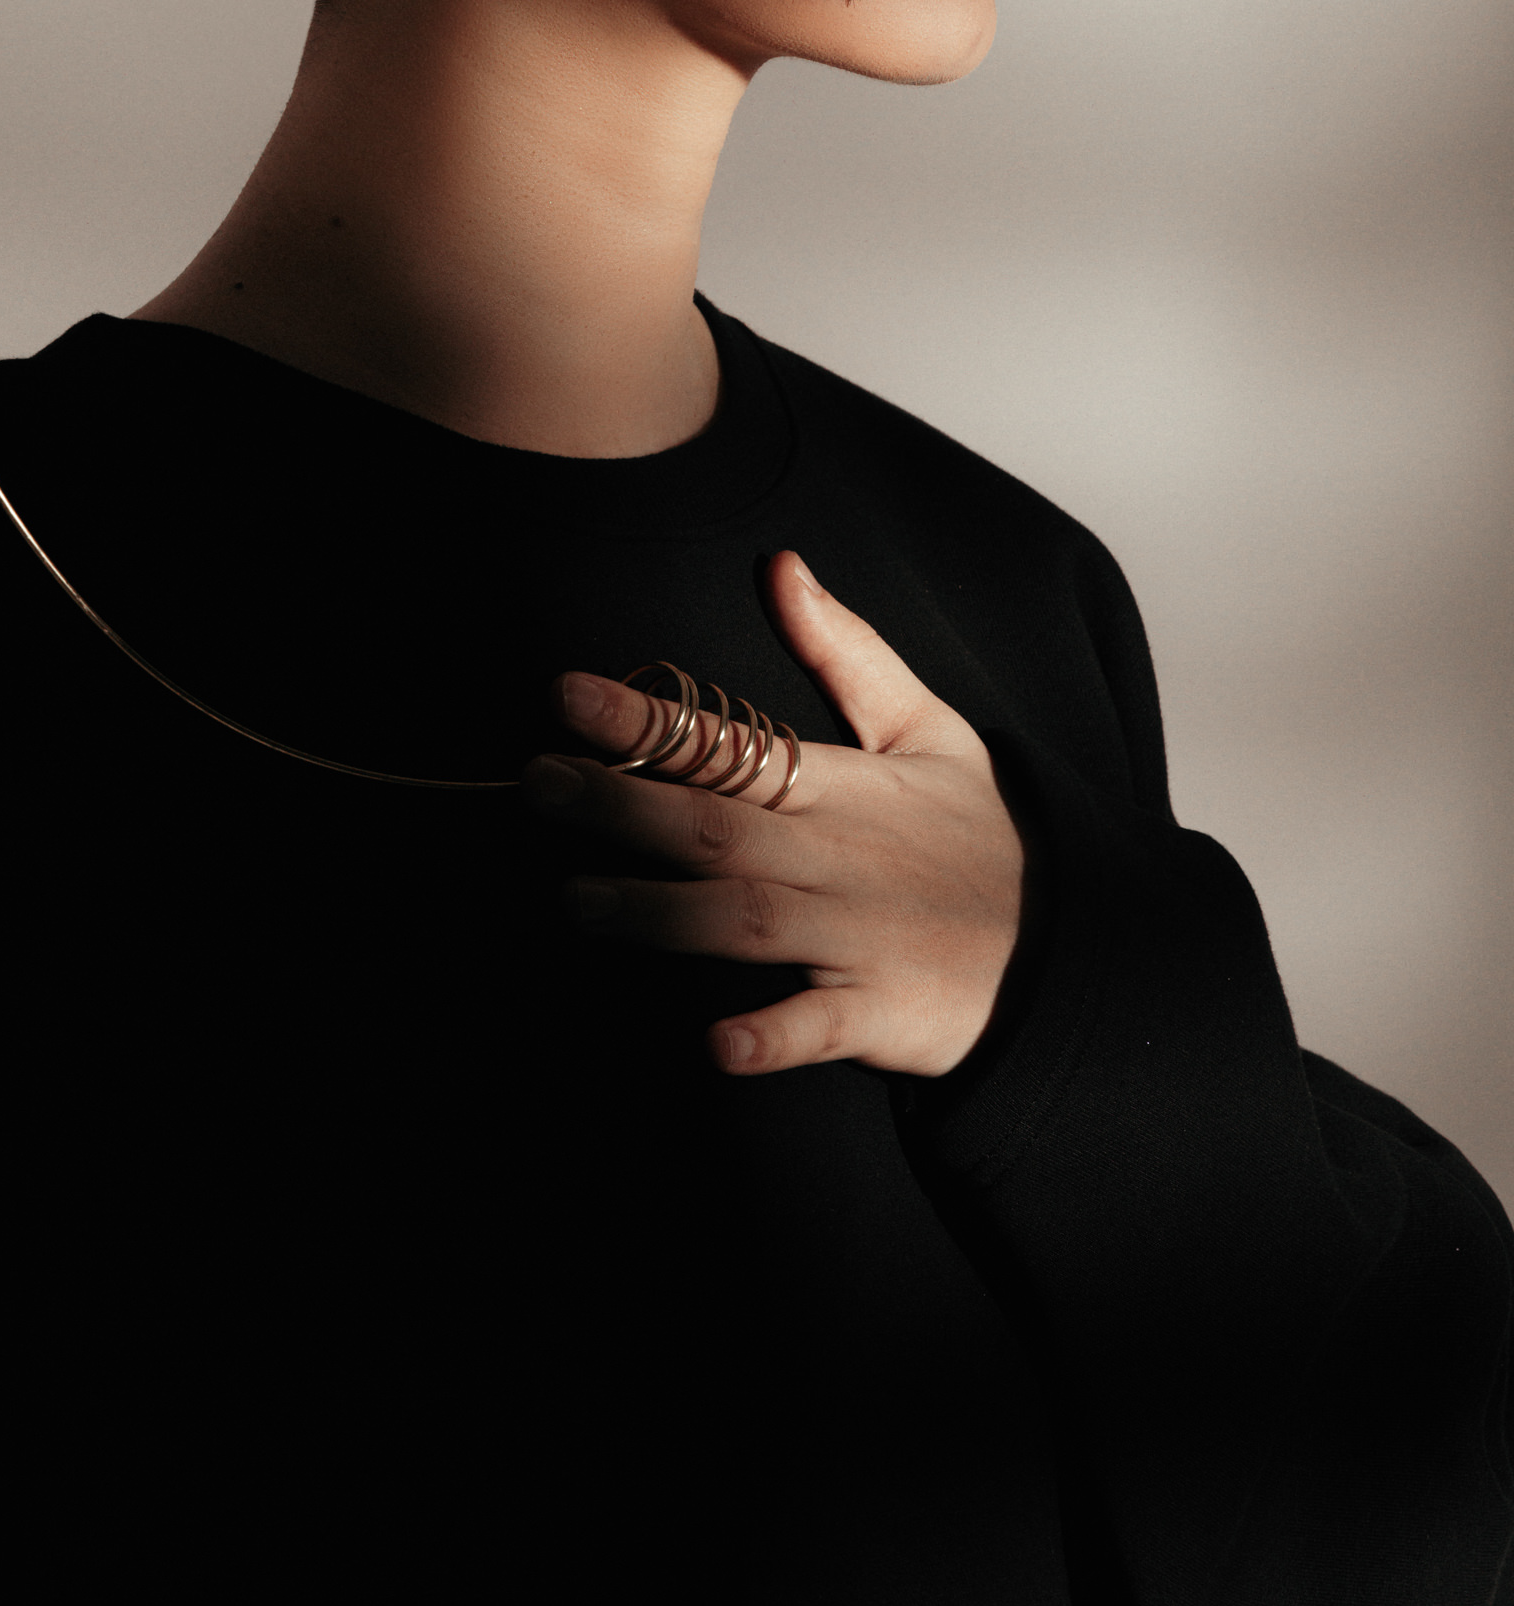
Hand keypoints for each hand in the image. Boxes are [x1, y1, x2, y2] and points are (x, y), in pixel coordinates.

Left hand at [524, 552, 1027, 1078]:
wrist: (1070, 951)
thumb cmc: (979, 836)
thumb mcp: (928, 729)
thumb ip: (845, 650)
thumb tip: (780, 563)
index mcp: (840, 786)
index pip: (729, 742)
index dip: (647, 719)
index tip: (567, 693)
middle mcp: (837, 857)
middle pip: (716, 825)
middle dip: (622, 803)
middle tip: (536, 783)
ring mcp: (858, 937)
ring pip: (746, 920)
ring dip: (659, 913)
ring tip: (576, 901)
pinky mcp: (883, 1014)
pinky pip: (820, 1026)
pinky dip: (773, 1034)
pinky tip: (718, 1042)